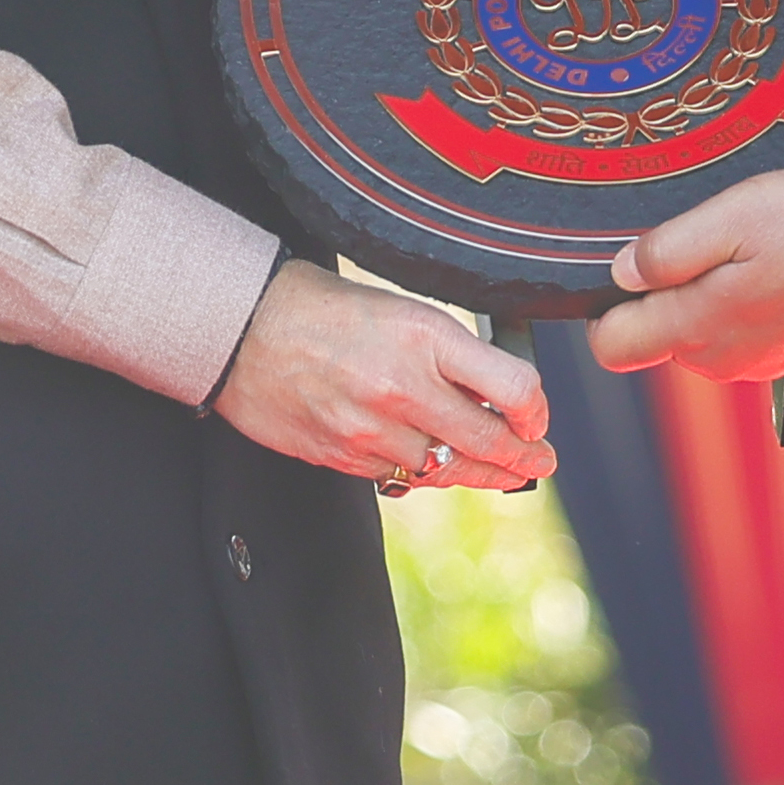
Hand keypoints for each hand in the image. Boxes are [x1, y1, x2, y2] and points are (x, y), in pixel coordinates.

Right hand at [216, 262, 555, 490]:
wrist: (244, 328)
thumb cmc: (323, 308)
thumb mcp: (401, 309)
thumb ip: (450, 352)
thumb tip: (497, 395)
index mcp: (426, 336)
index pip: (514, 389)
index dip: (537, 412)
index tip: (537, 419)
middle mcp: (405, 386)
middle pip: (488, 441)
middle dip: (523, 460)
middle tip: (539, 464)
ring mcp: (373, 428)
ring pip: (446, 469)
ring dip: (478, 473)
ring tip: (500, 474)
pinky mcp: (344, 456)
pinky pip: (401, 476)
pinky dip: (424, 473)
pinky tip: (436, 467)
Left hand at [587, 166, 783, 382]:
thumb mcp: (734, 217)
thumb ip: (669, 251)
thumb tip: (620, 273)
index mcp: (697, 328)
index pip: (611, 346)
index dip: (603, 306)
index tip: (627, 265)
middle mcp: (717, 359)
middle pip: (652, 335)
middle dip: (659, 292)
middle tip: (700, 237)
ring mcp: (750, 363)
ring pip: (693, 332)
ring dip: (701, 293)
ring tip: (742, 245)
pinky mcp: (778, 357)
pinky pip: (732, 332)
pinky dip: (737, 301)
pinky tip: (767, 265)